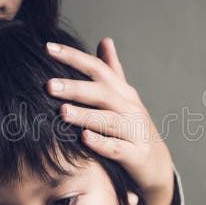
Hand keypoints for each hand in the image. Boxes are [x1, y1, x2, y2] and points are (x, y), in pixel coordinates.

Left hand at [45, 37, 175, 204]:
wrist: (157, 164)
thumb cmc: (133, 128)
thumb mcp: (125, 98)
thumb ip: (113, 71)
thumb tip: (105, 40)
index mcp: (123, 92)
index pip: (98, 69)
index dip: (75, 57)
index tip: (48, 47)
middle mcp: (130, 108)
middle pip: (103, 93)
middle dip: (76, 88)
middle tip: (49, 85)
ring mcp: (135, 132)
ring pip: (110, 120)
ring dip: (86, 115)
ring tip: (62, 112)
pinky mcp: (135, 155)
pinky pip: (117, 148)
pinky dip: (102, 143)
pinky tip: (84, 139)